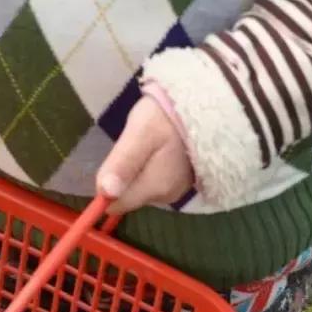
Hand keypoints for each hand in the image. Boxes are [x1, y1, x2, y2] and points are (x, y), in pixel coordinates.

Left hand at [95, 96, 193, 214]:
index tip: (114, 160)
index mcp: (154, 189)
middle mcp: (165, 197)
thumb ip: (123, 164)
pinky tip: (159, 147)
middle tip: (135, 145)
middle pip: (128, 196)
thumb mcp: (140, 133)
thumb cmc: (169, 116)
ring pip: (140, 188)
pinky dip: (150, 166)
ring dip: (137, 169)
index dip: (106, 187)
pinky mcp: (181, 182)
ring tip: (149, 143)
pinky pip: (154, 181)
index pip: (115, 204)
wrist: (207, 106)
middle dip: (124, 175)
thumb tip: (104, 193)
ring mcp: (176, 190)